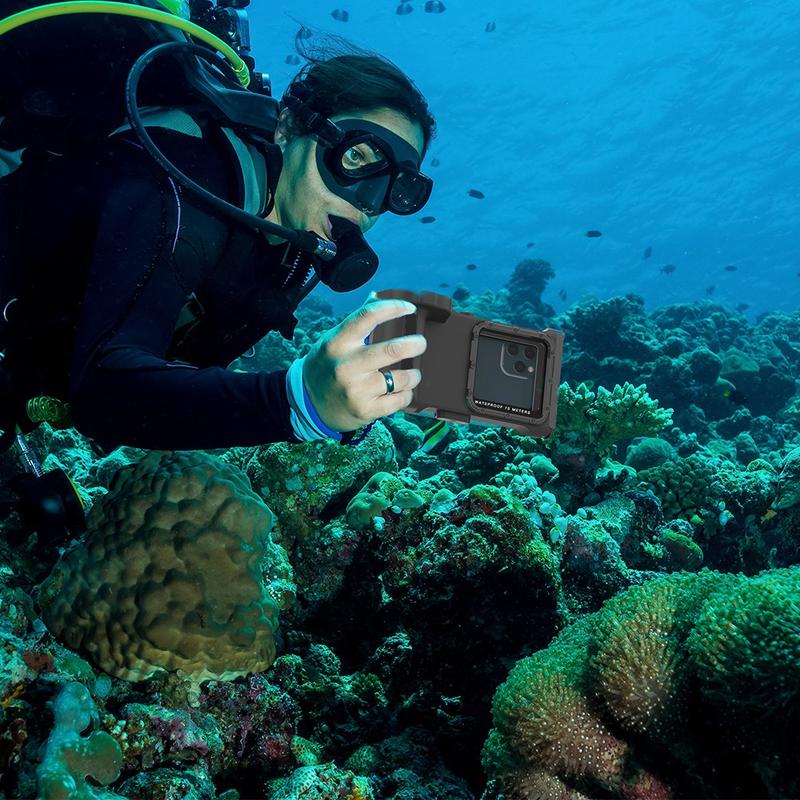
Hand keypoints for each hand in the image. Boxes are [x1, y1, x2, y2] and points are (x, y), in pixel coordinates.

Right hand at [302, 292, 426, 431]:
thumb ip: (356, 322)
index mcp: (338, 343)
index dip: (393, 308)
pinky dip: (406, 394)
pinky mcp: (366, 410)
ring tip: (412, 374)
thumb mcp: (333, 341)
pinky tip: (402, 391)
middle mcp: (346, 365)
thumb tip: (376, 296)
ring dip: (413, 375)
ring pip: (401, 378)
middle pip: (392, 350)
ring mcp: (356, 390)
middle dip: (415, 345)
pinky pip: (400, 400)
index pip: (368, 316)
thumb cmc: (327, 367)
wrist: (310, 405)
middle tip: (421, 343)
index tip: (409, 308)